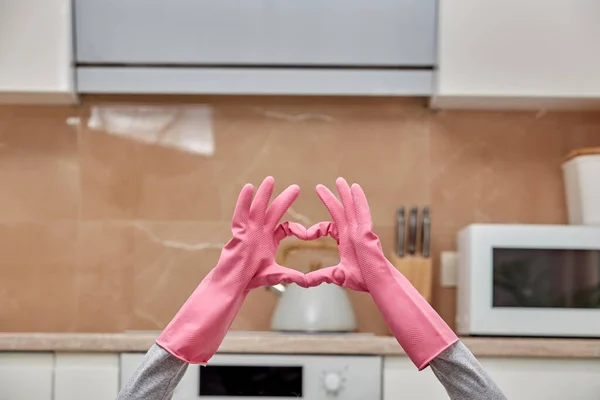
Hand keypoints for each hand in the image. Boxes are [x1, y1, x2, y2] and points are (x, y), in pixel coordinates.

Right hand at [213, 176, 334, 289]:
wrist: (233, 284)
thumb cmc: (250, 279)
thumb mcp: (275, 274)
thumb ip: (290, 275)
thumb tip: (306, 281)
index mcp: (269, 240)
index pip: (285, 227)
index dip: (297, 229)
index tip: (307, 235)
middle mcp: (259, 232)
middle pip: (273, 211)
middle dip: (284, 199)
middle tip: (296, 188)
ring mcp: (249, 231)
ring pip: (258, 209)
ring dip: (264, 194)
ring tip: (271, 180)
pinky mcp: (239, 233)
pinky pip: (241, 214)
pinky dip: (244, 201)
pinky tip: (249, 187)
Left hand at [305, 177, 385, 291]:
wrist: (378, 284)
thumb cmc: (364, 280)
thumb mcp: (336, 276)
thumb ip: (320, 276)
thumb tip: (303, 282)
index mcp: (346, 241)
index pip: (329, 227)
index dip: (316, 229)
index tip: (304, 235)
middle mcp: (353, 233)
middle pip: (340, 211)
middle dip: (331, 198)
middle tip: (319, 187)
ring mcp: (361, 232)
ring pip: (352, 208)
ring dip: (345, 193)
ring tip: (339, 180)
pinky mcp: (367, 233)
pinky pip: (363, 213)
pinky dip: (359, 199)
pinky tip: (355, 188)